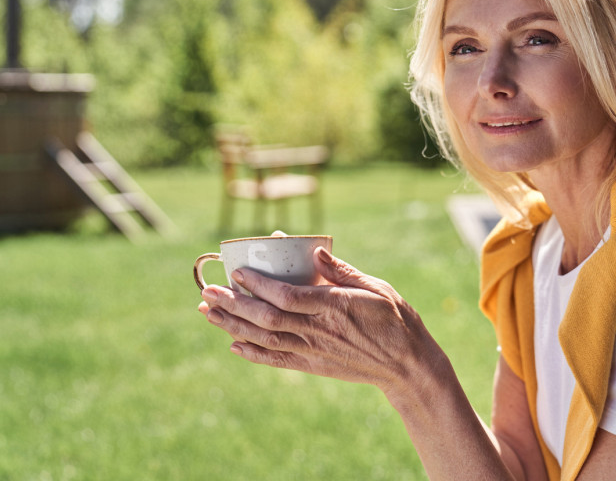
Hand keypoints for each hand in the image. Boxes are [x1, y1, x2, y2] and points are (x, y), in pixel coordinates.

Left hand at [198, 248, 439, 396]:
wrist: (406, 365)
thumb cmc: (396, 320)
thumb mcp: (376, 287)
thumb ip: (343, 270)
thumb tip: (315, 250)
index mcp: (334, 306)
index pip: (286, 296)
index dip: (258, 286)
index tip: (237, 272)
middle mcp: (319, 330)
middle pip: (267, 318)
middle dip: (234, 304)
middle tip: (209, 291)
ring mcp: (314, 351)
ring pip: (265, 338)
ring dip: (233, 326)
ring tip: (209, 313)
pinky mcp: (314, 365)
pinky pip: (277, 360)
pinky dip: (253, 354)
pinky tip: (233, 345)